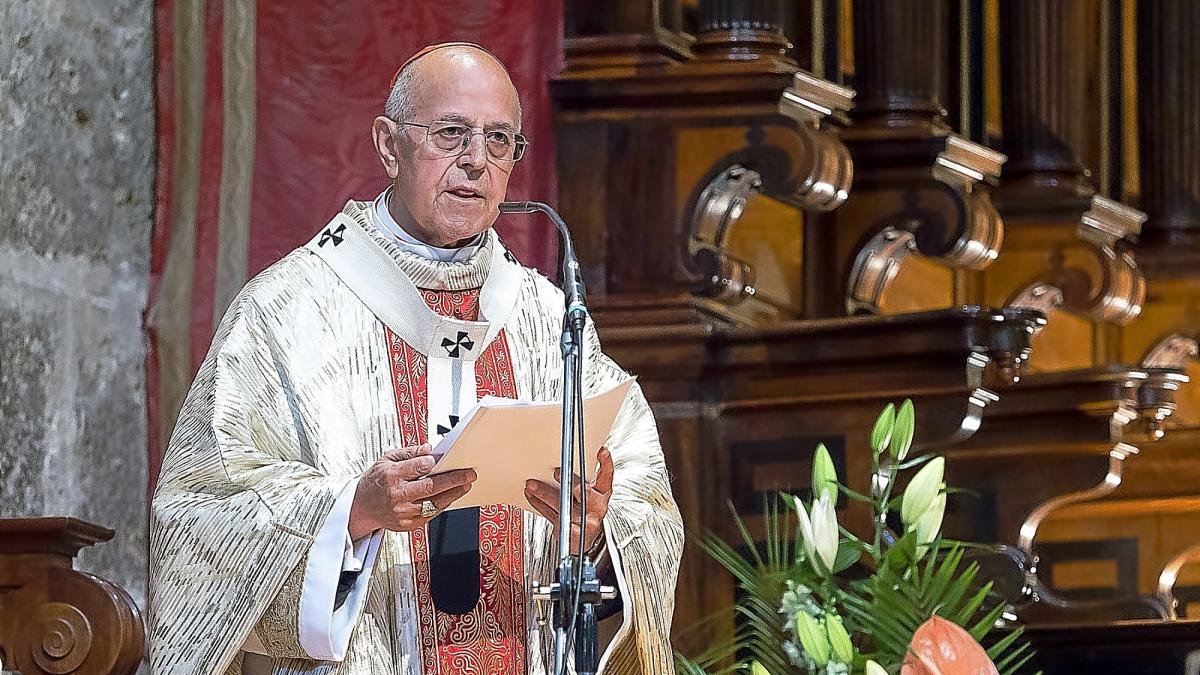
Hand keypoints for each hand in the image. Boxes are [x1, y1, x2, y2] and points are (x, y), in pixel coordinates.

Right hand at [348, 444, 475, 538]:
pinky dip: (443, 504)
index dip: (435, 462)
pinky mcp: (408, 524)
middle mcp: (397, 495)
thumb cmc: (376, 481)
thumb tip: (429, 449)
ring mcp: (403, 512)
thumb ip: (409, 453)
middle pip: (431, 487)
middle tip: (470, 474)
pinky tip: (451, 496)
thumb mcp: (386, 460)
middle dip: (454, 479)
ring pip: (434, 503)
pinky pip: (431, 514)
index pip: (419, 467)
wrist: (360, 508)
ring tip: (466, 485)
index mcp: (391, 476)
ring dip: (454, 494)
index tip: (448, 458)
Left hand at [524, 447, 613, 553]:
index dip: (606, 463)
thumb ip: (583, 479)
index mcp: (603, 493)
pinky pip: (551, 515)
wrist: (586, 537)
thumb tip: (565, 458)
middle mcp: (596, 507)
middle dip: (571, 483)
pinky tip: (531, 495)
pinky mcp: (569, 531)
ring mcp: (584, 520)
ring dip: (545, 493)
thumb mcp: (592, 493)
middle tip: (557, 472)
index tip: (601, 452)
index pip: (607, 476)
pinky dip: (538, 504)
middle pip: (585, 493)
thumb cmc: (587, 509)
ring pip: (563, 505)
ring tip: (532, 484)